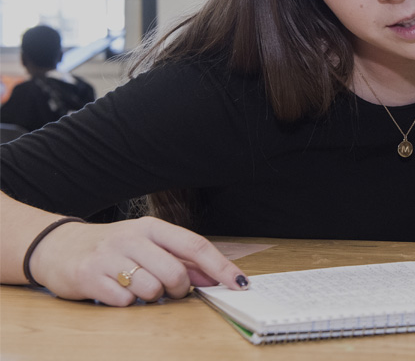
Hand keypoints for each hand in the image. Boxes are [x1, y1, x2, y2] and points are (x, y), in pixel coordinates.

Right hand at [29, 216, 247, 305]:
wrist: (60, 247)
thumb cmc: (114, 248)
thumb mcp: (147, 245)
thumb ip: (180, 259)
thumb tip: (215, 277)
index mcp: (152, 227)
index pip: (195, 246)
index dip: (220, 267)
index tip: (239, 283)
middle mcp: (132, 238)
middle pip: (174, 272)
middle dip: (179, 289)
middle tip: (169, 290)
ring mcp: (109, 256)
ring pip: (151, 289)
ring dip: (151, 297)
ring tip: (138, 288)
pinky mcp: (88, 276)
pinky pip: (124, 301)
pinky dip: (126, 302)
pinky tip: (116, 291)